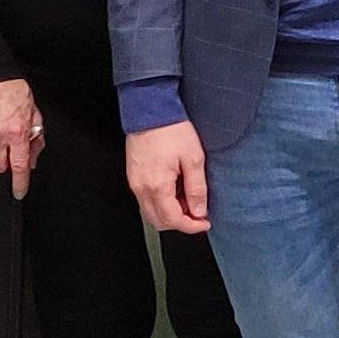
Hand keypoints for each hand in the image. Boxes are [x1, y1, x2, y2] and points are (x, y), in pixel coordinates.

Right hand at [126, 119, 211, 234]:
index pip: (172, 220)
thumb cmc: (171, 130)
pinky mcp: (133, 176)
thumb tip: (199, 211)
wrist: (150, 111)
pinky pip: (146, 200)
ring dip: (170, 213)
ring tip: (188, 198)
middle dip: (180, 223)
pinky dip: (161, 202)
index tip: (204, 223)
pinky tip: (175, 190)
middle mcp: (141, 188)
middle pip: (158, 221)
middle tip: (198, 213)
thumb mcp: (194, 159)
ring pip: (151, 212)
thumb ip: (196, 188)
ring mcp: (135, 183)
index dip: (191, 226)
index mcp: (157, 186)